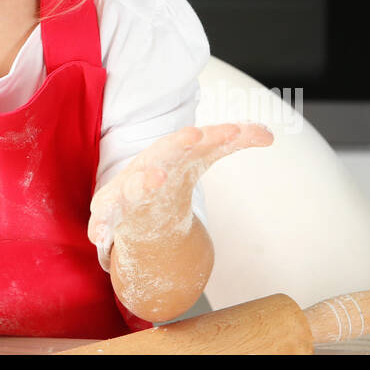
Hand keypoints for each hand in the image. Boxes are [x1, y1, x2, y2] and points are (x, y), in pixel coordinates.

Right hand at [87, 123, 273, 262]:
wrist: (137, 202)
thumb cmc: (170, 174)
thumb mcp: (200, 157)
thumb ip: (232, 143)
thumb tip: (271, 134)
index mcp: (171, 153)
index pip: (194, 142)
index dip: (212, 137)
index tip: (228, 132)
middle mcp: (149, 166)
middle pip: (163, 155)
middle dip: (177, 146)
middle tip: (194, 135)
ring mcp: (128, 190)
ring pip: (134, 187)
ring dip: (143, 183)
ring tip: (154, 179)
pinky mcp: (111, 214)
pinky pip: (103, 222)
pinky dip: (100, 227)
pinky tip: (99, 238)